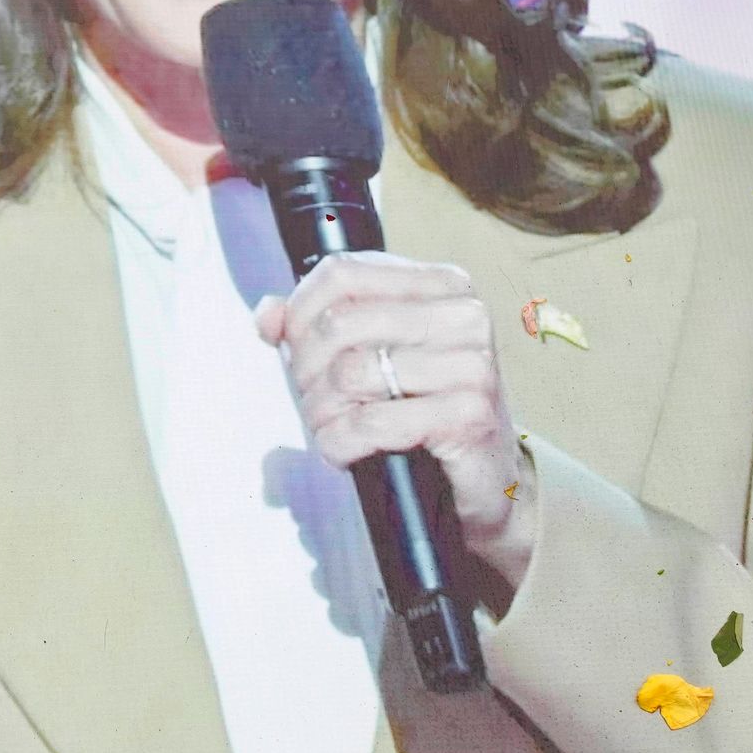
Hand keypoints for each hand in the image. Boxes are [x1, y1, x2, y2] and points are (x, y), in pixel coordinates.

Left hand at [255, 251, 534, 594]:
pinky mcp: (469, 415)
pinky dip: (339, 444)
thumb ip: (317, 327)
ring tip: (329, 429)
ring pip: (349, 374)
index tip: (290, 347)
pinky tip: (344, 452)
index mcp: (442, 284)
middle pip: (339, 324)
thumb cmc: (426, 411)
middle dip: (306, 370)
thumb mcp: (375, 356)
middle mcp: (464, 314)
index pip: (342, 272)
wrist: (486, 480)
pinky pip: (370, 423)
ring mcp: (472, 364)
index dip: (298, 312)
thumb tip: (266, 315)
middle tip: (312, 401)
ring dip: (321, 412)